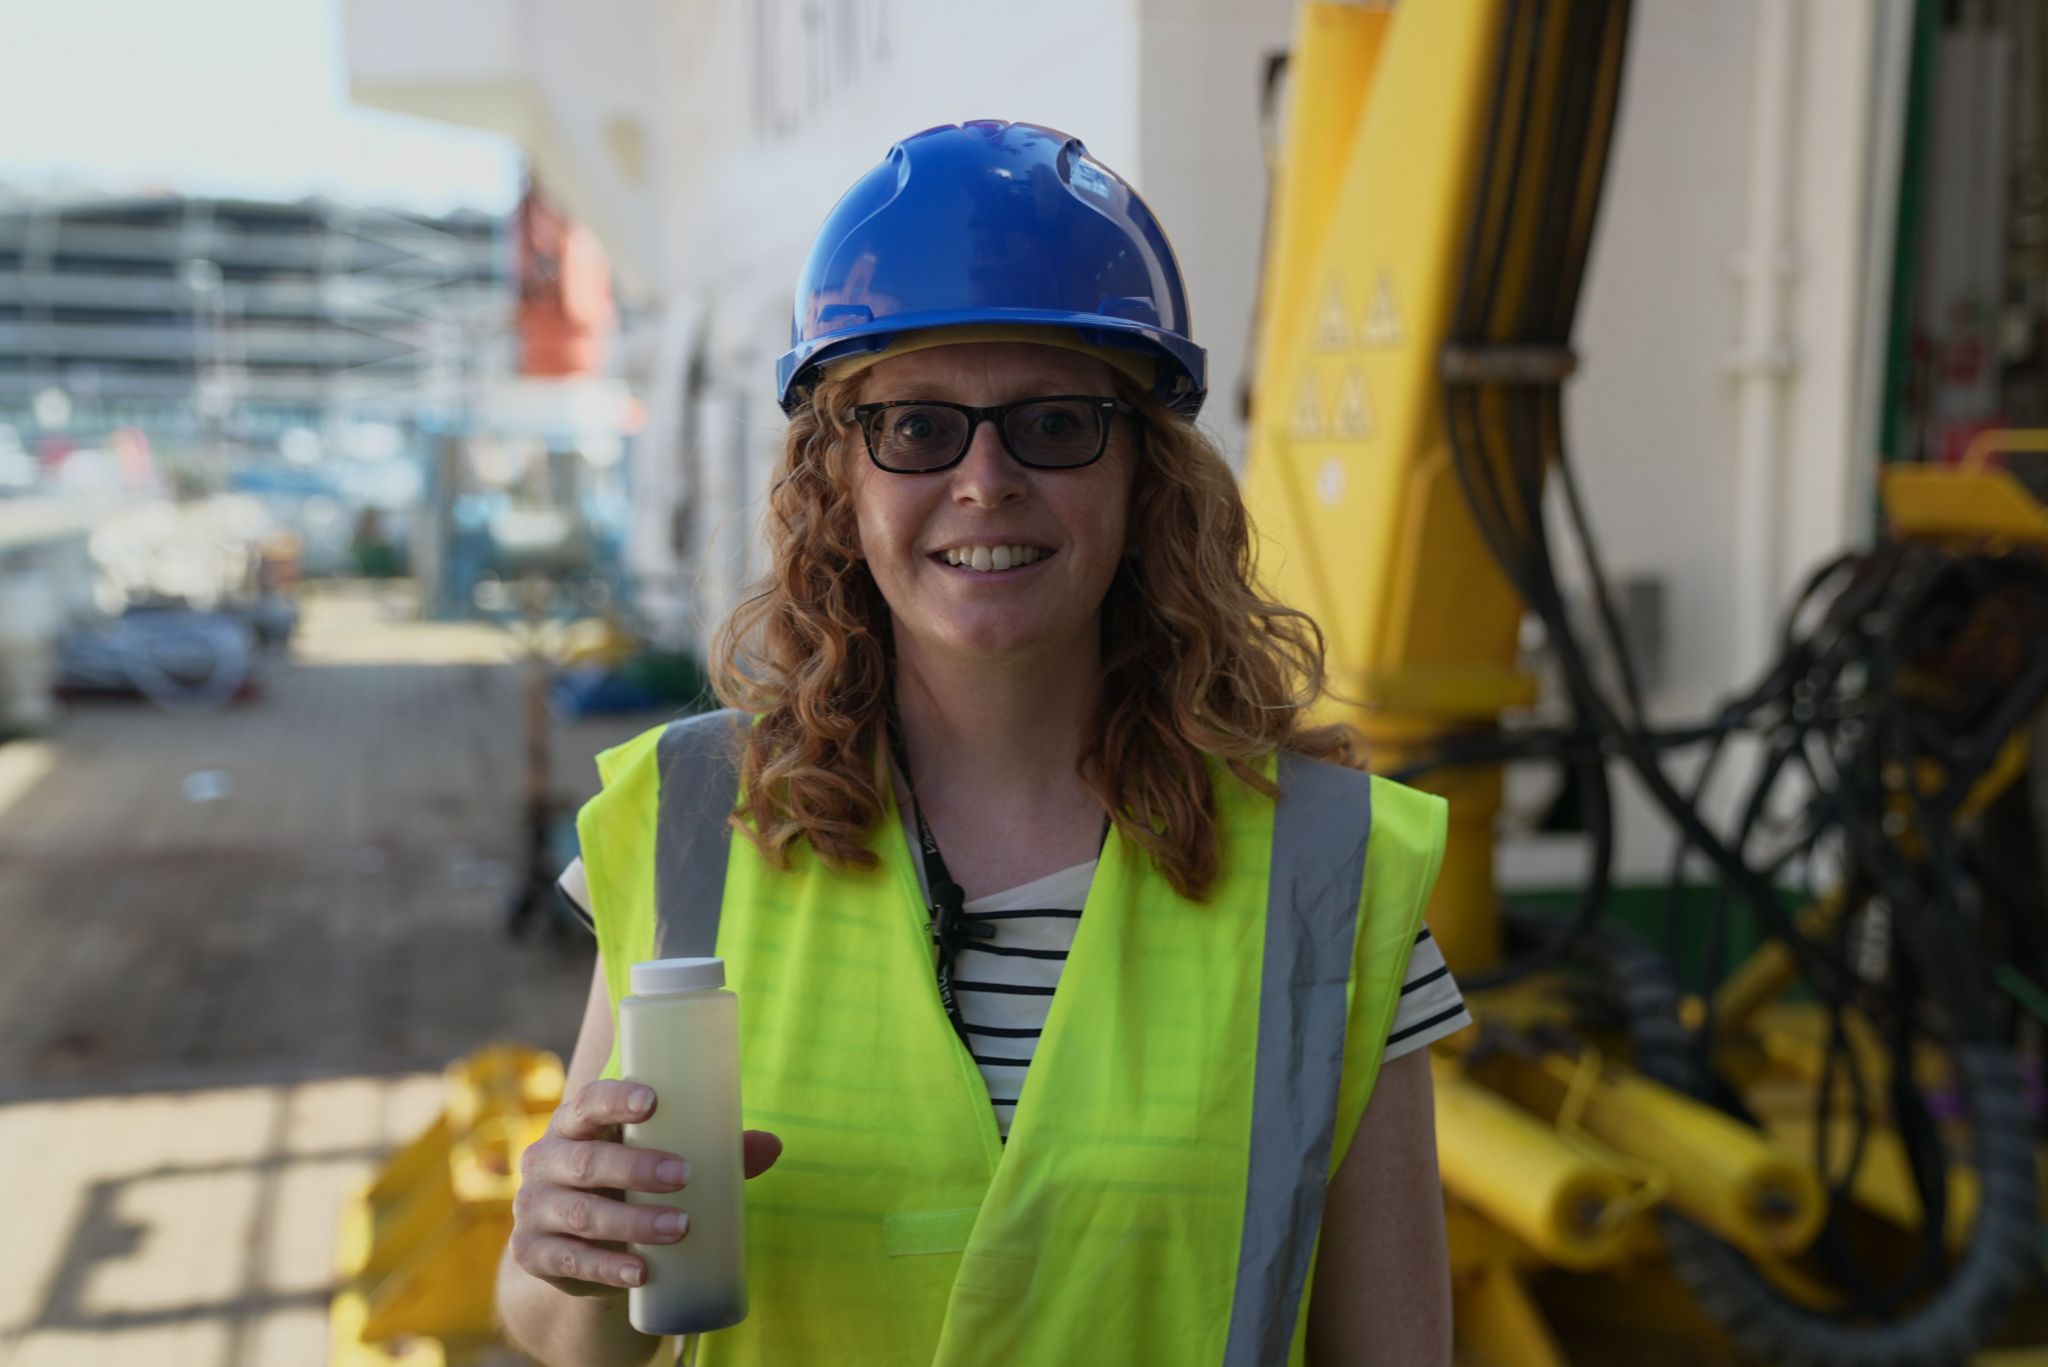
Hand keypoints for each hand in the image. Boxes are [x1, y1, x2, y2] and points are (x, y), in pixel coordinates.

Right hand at [509, 1079, 783, 1295]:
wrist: (575, 1244)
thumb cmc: (626, 1183)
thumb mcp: (656, 1159)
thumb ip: (713, 1152)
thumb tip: (773, 1146)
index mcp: (575, 1123)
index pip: (588, 1102)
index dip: (616, 1099)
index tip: (653, 1101)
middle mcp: (546, 1160)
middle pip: (587, 1161)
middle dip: (636, 1167)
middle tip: (684, 1175)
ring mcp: (534, 1209)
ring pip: (583, 1215)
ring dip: (633, 1222)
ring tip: (681, 1227)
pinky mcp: (534, 1254)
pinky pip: (571, 1261)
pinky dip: (607, 1269)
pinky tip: (640, 1273)